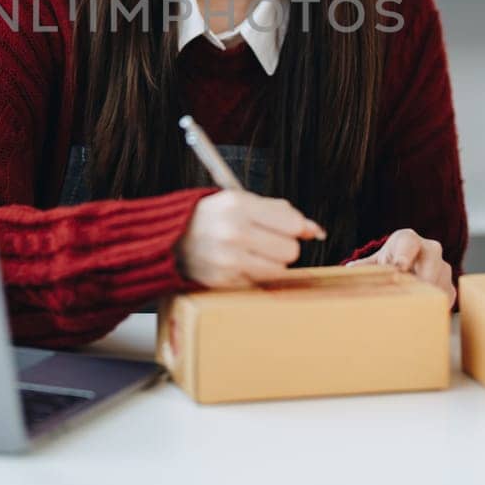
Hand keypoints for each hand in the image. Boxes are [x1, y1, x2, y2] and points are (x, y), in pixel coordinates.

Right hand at [175, 190, 326, 288]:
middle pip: (290, 251)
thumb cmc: (208, 218)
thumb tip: (314, 229)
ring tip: (252, 253)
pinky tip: (239, 264)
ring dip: (271, 264)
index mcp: (238, 205)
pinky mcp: (225, 283)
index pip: (293, 224)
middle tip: (265, 240)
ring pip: (279, 271)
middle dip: (283, 246)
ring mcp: (228, 261)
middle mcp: (233, 233)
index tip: (288, 229)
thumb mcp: (239, 201)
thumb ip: (279, 212)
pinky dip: (255, 276)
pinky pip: (260, 284)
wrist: (169, 239)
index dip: (295, 228)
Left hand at [346, 228, 454, 303]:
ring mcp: (442, 268)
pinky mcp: (448, 286)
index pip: (409, 243)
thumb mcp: (377, 261)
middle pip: (432, 260)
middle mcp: (430, 249)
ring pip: (440, 281)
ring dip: (426, 294)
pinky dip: (432, 306)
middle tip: (411, 292)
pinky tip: (420, 312)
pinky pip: (444, 297)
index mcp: (408, 240)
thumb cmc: (392, 261)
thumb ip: (365, 267)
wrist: (411, 265)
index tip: (399, 266)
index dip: (404, 254)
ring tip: (412, 306)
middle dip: (422, 277)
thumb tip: (349, 270)